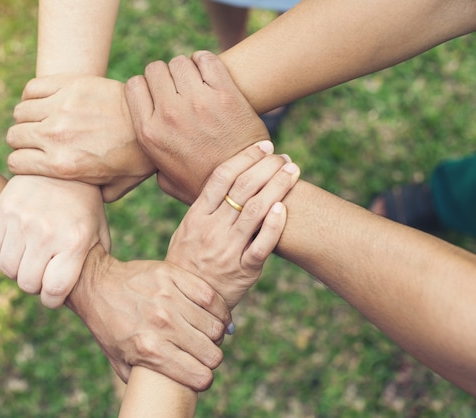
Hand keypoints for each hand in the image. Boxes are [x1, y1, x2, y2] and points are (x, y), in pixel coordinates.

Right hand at [0, 175, 109, 307]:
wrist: (62, 165)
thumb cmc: (84, 205)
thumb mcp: (99, 231)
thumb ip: (94, 261)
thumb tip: (90, 292)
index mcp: (74, 241)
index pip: (53, 290)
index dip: (52, 300)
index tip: (53, 295)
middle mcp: (46, 231)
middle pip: (27, 282)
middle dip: (34, 285)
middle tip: (41, 275)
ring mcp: (21, 219)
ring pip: (7, 268)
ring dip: (17, 270)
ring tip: (30, 259)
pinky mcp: (2, 209)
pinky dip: (2, 254)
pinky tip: (17, 246)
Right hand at [6, 74, 155, 201]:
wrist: (151, 124)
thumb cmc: (133, 161)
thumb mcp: (110, 191)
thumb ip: (85, 197)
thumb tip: (70, 201)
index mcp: (61, 166)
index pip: (15, 163)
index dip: (22, 164)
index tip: (32, 161)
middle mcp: (55, 137)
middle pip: (14, 136)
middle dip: (23, 142)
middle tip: (37, 141)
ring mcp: (61, 109)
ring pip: (20, 112)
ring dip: (28, 118)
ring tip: (42, 122)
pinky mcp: (70, 85)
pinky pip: (32, 89)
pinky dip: (33, 96)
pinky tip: (46, 103)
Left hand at [67, 244, 231, 391]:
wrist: (96, 285)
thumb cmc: (108, 325)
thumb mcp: (119, 359)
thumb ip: (142, 379)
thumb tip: (164, 394)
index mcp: (148, 350)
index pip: (199, 376)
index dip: (204, 379)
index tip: (201, 375)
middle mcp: (161, 324)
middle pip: (211, 352)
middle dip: (211, 357)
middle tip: (204, 353)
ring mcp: (168, 298)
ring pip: (214, 325)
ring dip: (215, 333)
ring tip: (207, 333)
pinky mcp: (172, 275)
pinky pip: (210, 296)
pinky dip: (219, 309)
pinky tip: (216, 316)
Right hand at [125, 50, 269, 203]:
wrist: (244, 184)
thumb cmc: (204, 183)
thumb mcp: (166, 179)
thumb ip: (150, 160)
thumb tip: (143, 149)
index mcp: (149, 133)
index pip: (134, 86)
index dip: (146, 86)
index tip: (158, 93)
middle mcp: (169, 114)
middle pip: (156, 70)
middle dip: (166, 75)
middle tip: (179, 87)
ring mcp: (197, 102)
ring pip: (180, 62)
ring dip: (186, 68)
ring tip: (195, 81)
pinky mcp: (224, 94)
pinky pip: (206, 59)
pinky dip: (205, 61)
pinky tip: (209, 72)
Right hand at [167, 142, 299, 308]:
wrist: (186, 302)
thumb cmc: (188, 262)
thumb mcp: (186, 231)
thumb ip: (205, 208)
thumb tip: (225, 178)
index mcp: (197, 216)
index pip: (222, 177)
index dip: (245, 157)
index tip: (264, 146)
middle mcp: (212, 229)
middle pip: (243, 188)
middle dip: (267, 167)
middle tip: (284, 158)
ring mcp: (228, 249)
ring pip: (256, 210)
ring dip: (278, 187)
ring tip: (293, 172)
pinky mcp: (243, 270)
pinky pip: (262, 245)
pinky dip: (275, 225)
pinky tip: (285, 207)